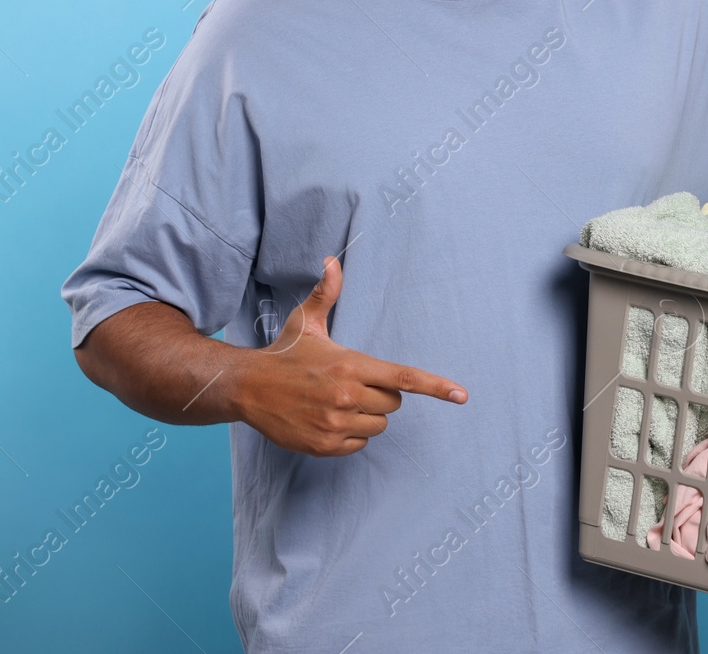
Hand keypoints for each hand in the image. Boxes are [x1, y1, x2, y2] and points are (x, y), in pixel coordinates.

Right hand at [237, 256, 467, 455]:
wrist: (246, 387)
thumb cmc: (284, 353)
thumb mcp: (306, 321)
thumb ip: (326, 293)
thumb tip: (332, 260)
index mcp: (350, 364)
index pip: (403, 377)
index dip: (436, 386)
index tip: (461, 395)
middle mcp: (347, 396)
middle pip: (394, 403)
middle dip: (381, 395)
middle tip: (352, 384)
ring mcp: (336, 424)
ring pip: (379, 425)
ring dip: (366, 416)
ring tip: (337, 402)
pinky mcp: (325, 445)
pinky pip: (359, 444)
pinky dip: (350, 435)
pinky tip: (327, 419)